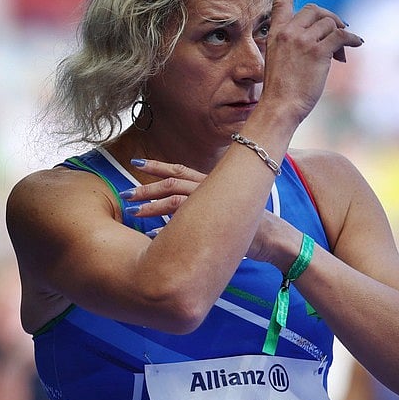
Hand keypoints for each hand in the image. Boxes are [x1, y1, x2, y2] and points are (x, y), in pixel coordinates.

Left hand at [122, 159, 293, 266]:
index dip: (157, 165)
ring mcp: (213, 207)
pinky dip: (165, 232)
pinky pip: (184, 227)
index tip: (136, 162)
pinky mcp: (215, 225)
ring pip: (175, 201)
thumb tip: (176, 210)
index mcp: (209, 183)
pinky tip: (150, 235)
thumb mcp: (222, 207)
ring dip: (151, 207)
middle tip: (125, 192)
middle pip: (172, 183)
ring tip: (133, 212)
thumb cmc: (246, 224)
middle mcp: (210, 190)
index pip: (179, 169)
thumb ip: (201, 204)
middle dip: (146, 187)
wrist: (273, 238)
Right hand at [261, 0, 363, 120]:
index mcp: (275, 33)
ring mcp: (302, 40)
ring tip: (339, 55)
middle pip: (315, 9)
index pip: (281, 1)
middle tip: (338, 32)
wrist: (279, 107)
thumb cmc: (280, 91)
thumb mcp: (279, 61)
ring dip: (340, 34)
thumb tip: (328, 41)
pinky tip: (357, 43)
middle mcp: (287, 32)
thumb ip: (295, 45)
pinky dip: (352, 39)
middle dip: (330, 18)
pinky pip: (341, 36)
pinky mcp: (318, 52)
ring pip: (329, 23)